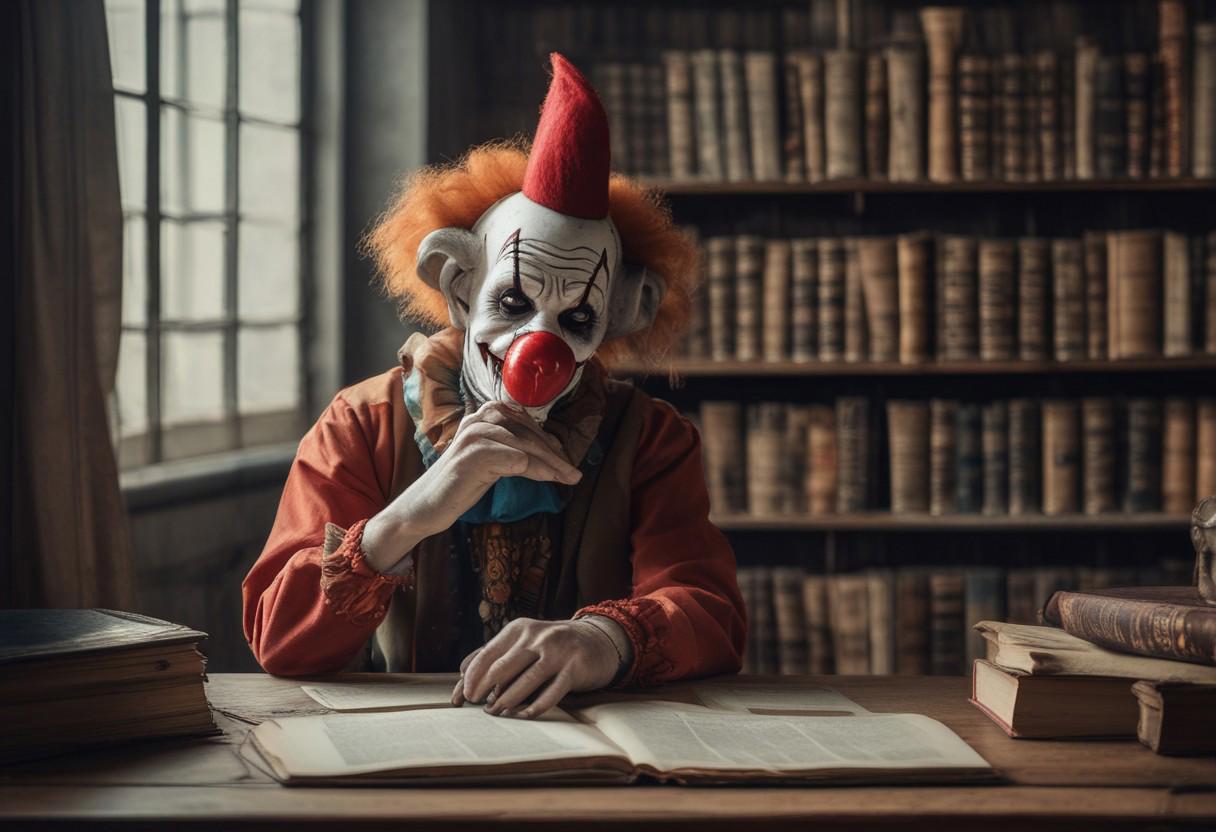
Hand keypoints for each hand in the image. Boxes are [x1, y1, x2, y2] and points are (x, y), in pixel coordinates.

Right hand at [362, 401, 581, 571]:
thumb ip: (514, 448)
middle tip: (574, 474)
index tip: (567, 462)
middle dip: (556, 456)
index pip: (527, 424)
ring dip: (551, 465)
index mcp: (485, 414)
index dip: (550, 443)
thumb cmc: (462, 484)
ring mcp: (475, 434)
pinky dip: (536, 471)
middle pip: (530, 435)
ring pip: (527, 446)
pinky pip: (517, 460)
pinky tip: (549, 481)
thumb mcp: (493, 460)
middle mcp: (479, 417)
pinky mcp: (474, 454)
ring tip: (569, 479)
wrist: (426, 506)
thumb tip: (554, 451)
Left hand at [450, 617, 628, 718]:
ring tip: (497, 713)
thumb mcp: (525, 641)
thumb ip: (496, 653)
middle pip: (502, 668)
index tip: (465, 696)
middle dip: (485, 690)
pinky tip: (523, 716)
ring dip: (507, 702)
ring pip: (525, 682)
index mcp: (520, 628)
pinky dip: (533, 708)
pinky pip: (550, 694)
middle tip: (478, 707)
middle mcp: (538, 637)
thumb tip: (462, 672)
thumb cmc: (552, 646)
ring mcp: (558, 652)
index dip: (473, 677)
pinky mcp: (575, 669)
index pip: (488, 654)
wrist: (597, 641)